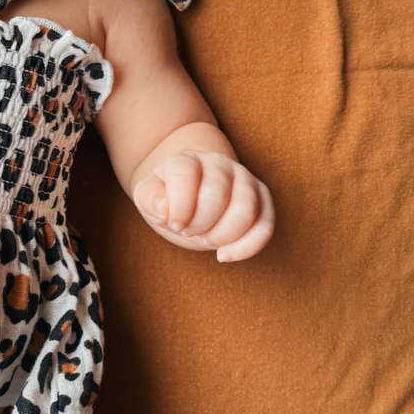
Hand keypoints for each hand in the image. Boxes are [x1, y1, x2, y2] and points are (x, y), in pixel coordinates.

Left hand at [133, 151, 273, 261]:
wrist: (192, 198)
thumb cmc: (168, 197)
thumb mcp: (148, 196)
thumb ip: (151, 198)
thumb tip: (166, 211)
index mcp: (187, 159)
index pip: (186, 175)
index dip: (180, 207)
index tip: (174, 224)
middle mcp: (219, 163)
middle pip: (216, 196)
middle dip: (199, 225)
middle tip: (189, 231)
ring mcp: (245, 179)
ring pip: (245, 211)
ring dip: (221, 236)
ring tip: (205, 238)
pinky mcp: (262, 199)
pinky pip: (265, 226)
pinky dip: (246, 247)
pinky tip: (224, 254)